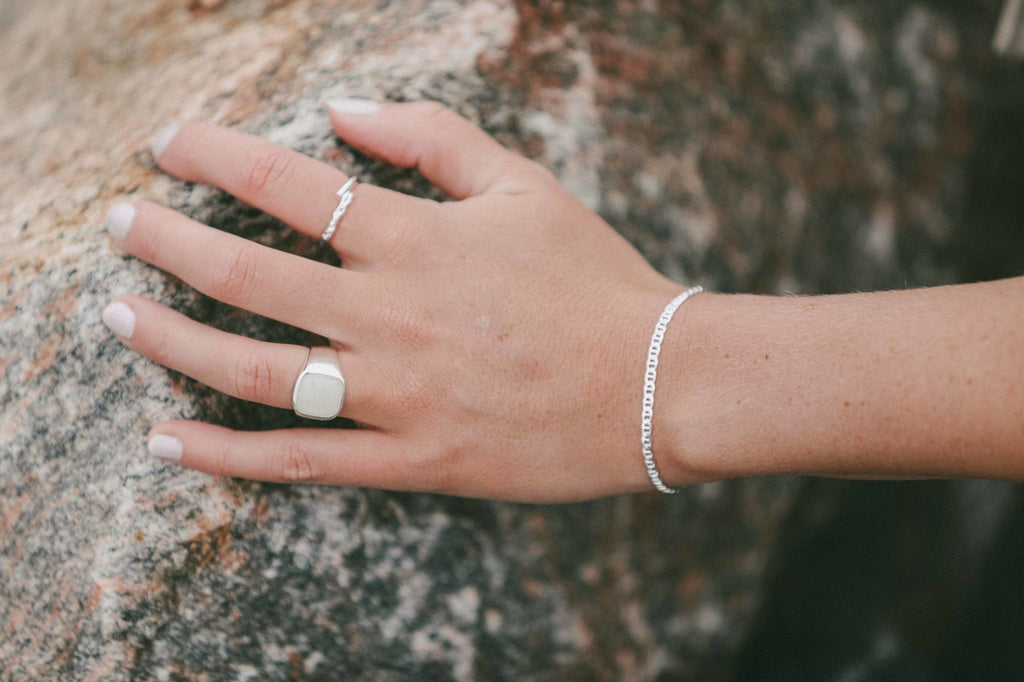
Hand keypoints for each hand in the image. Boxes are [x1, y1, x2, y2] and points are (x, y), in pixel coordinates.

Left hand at [103, 100, 685, 501]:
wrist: (658, 384)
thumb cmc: (593, 278)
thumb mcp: (523, 184)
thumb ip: (431, 137)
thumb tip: (342, 110)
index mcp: (416, 239)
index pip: (288, 183)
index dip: (213, 154)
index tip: (166, 143)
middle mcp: (390, 314)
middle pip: (246, 270)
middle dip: (165, 238)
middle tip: (118, 222)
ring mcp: (396, 393)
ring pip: (255, 369)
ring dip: (171, 340)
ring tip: (116, 316)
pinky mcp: (411, 459)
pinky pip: (302, 461)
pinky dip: (227, 454)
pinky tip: (166, 439)